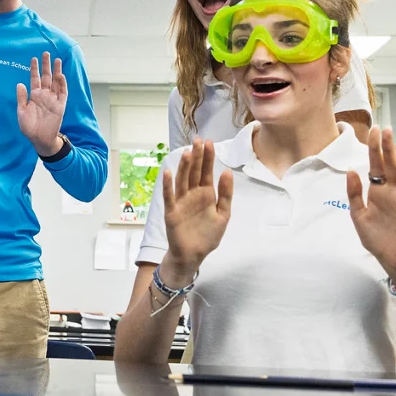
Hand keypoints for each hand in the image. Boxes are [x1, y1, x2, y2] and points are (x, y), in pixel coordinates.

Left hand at [16, 52, 67, 156]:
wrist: (40, 139)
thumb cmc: (29, 127)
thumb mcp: (21, 112)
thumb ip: (21, 98)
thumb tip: (19, 84)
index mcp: (34, 96)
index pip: (34, 79)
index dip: (34, 69)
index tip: (33, 58)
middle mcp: (44, 95)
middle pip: (46, 77)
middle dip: (46, 65)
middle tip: (45, 53)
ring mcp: (53, 99)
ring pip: (55, 82)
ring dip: (56, 71)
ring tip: (57, 60)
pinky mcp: (60, 105)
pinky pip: (62, 93)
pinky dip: (62, 84)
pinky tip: (60, 76)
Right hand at [160, 140, 232, 279]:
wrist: (193, 255)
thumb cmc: (207, 235)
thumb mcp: (223, 215)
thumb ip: (225, 194)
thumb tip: (227, 172)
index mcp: (205, 194)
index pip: (206, 171)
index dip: (207, 157)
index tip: (209, 142)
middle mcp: (192, 194)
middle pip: (193, 172)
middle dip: (197, 157)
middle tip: (198, 140)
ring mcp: (181, 202)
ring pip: (182, 181)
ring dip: (184, 167)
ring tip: (187, 153)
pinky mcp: (172, 212)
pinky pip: (169, 196)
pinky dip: (168, 185)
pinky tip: (168, 172)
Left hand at [346, 128, 395, 286]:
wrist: (390, 259)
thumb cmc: (376, 237)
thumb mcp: (358, 214)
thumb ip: (354, 194)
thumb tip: (351, 170)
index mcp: (378, 191)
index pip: (377, 165)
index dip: (375, 148)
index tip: (373, 130)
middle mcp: (393, 193)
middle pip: (391, 166)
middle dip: (388, 148)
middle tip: (385, 129)